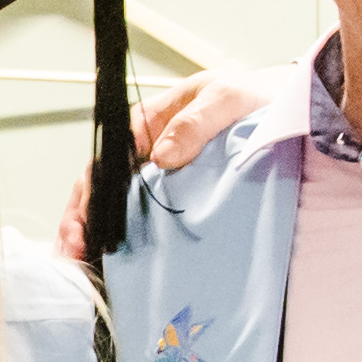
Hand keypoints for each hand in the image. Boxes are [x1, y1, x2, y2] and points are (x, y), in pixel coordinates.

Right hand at [52, 66, 298, 256]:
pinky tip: (112, 264)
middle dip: (80, 222)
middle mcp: (145, 150)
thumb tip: (161, 156)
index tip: (84, 222)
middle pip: (99, 188)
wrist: (286, 107)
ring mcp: (158, 174)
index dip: (88, 194)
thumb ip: (193, 123)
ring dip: (95, 235)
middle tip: (74, 254)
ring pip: (114, 206)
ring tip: (83, 266)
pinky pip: (143, 217)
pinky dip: (122, 239)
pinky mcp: (177, 194)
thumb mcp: (225, 99)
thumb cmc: (252, 96)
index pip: (104, 161)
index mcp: (147, 123)